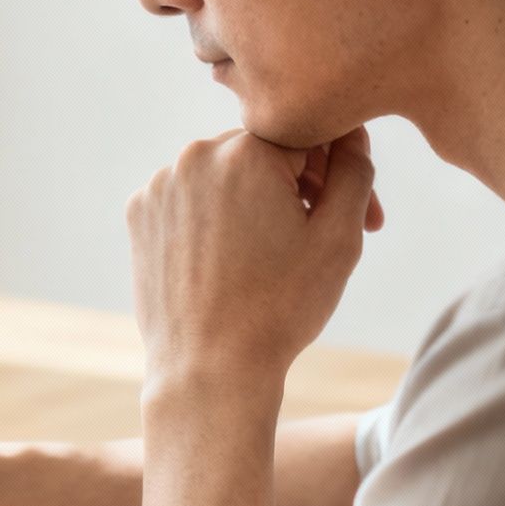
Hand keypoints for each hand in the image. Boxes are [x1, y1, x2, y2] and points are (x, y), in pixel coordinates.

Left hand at [126, 127, 381, 405]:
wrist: (208, 369)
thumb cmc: (280, 308)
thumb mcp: (339, 238)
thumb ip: (355, 172)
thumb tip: (351, 136)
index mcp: (246, 151)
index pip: (312, 136)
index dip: (341, 174)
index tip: (364, 219)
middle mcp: (195, 154)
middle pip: (266, 152)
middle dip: (302, 185)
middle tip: (323, 237)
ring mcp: (161, 184)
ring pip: (226, 174)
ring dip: (256, 200)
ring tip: (274, 253)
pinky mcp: (140, 213)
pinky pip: (191, 197)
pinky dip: (215, 217)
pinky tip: (233, 260)